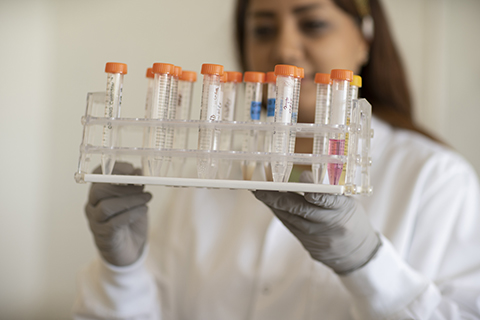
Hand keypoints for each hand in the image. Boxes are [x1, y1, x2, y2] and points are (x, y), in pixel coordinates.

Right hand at [85, 162, 151, 265]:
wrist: (128, 249)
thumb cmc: (129, 221)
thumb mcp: (135, 199)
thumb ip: (135, 185)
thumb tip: (139, 171)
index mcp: (98, 192)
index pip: (97, 175)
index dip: (113, 169)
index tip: (132, 169)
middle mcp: (92, 205)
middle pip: (99, 190)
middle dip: (123, 186)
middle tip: (142, 185)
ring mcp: (95, 222)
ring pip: (106, 207)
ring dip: (130, 200)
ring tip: (147, 197)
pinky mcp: (104, 236)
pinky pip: (114, 223)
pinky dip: (131, 214)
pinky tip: (144, 209)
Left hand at [254, 172, 380, 274]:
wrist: (355, 254)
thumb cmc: (351, 220)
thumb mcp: (348, 203)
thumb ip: (328, 191)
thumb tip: (303, 176)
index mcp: (343, 210)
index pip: (328, 199)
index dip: (314, 188)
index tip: (302, 176)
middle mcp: (327, 223)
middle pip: (300, 209)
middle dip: (278, 197)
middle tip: (261, 186)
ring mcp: (315, 235)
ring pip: (289, 216)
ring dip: (272, 203)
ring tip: (258, 191)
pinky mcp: (306, 242)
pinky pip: (288, 224)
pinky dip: (277, 211)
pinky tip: (268, 202)